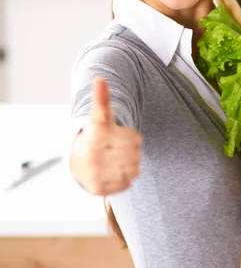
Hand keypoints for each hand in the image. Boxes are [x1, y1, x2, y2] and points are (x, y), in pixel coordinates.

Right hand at [70, 77, 142, 195]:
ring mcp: (95, 173)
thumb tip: (100, 78)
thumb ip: (102, 100)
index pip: (135, 137)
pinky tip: (113, 171)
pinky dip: (125, 178)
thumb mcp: (99, 118)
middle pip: (136, 153)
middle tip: (118, 148)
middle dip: (132, 150)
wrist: (77, 163)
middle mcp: (93, 155)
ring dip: (130, 164)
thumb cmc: (95, 137)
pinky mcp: (99, 189)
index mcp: (95, 135)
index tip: (118, 135)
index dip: (133, 137)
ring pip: (135, 169)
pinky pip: (128, 183)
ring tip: (115, 159)